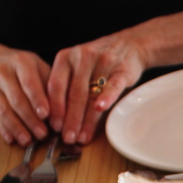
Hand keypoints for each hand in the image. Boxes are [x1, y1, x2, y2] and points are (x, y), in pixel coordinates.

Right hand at [0, 41, 51, 145]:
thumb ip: (52, 89)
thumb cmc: (24, 68)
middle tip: (42, 134)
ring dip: (16, 127)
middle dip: (30, 119)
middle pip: (16, 99)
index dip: (37, 99)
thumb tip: (63, 114)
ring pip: (3, 109)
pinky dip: (3, 129)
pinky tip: (12, 139)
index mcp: (21, 62)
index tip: (46, 114)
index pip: (29, 82)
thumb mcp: (40, 69)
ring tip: (28, 141)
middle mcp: (3, 72)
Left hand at [47, 30, 146, 144]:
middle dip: (70, 120)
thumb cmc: (98, 63)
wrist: (129, 45)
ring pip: (92, 94)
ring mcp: (103, 62)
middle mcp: (82, 58)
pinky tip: (100, 108)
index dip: (55, 108)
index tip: (54, 127)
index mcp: (65, 58)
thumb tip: (59, 123)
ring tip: (83, 137)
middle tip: (68, 138)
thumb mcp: (77, 69)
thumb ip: (67, 89)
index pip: (56, 86)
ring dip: (87, 119)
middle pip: (74, 94)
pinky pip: (113, 85)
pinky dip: (107, 97)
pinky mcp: (122, 69)